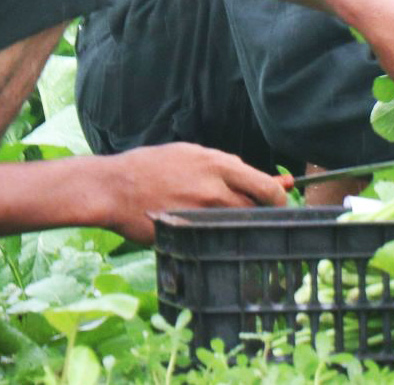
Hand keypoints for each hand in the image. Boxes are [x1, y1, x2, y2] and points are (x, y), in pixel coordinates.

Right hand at [98, 143, 287, 243]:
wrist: (114, 188)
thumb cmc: (152, 167)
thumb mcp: (191, 155)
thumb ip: (227, 167)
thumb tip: (262, 177)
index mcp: (218, 165)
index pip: (267, 187)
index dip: (278, 200)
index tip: (279, 205)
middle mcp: (214, 190)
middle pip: (257, 210)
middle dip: (263, 215)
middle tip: (260, 219)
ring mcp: (201, 215)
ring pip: (236, 226)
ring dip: (238, 226)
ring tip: (226, 222)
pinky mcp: (188, 233)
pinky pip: (215, 238)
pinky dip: (217, 237)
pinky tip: (209, 234)